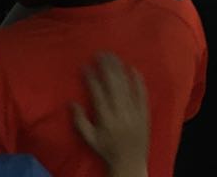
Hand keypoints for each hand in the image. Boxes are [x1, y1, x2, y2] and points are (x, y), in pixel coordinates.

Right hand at [72, 54, 148, 176]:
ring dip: (119, 68)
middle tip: (100, 53)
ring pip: (126, 85)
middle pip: (113, 84)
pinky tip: (133, 68)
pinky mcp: (145, 113)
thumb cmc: (107, 150)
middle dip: (106, 66)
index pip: (97, 93)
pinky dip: (138, 80)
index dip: (90, 77)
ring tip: (112, 55)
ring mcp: (134, 112)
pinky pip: (142, 93)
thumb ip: (80, 121)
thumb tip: (71, 102)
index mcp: (106, 119)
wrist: (131, 163)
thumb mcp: (90, 139)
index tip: (85, 65)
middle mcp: (121, 113)